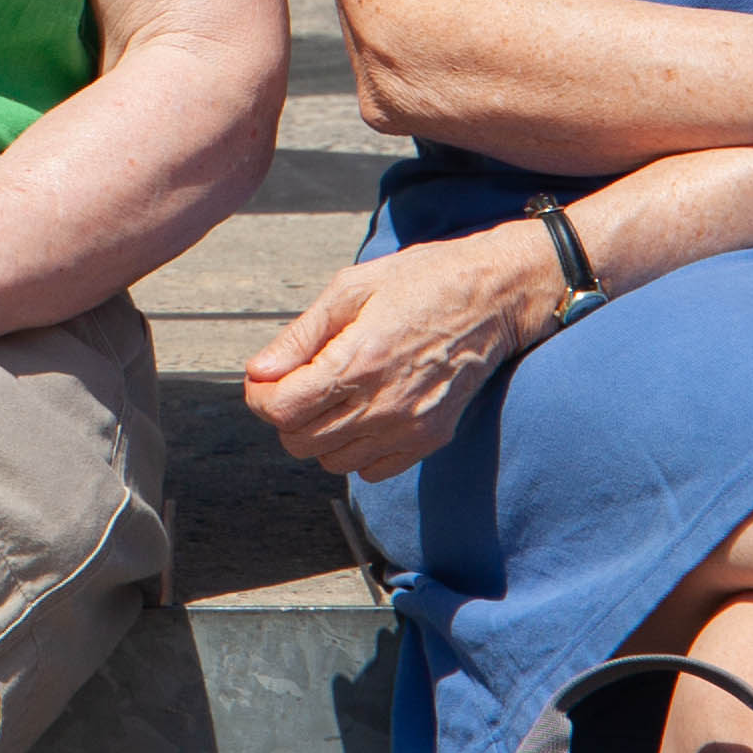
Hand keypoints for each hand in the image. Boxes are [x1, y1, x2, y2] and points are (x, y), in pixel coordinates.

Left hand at [244, 226, 557, 480]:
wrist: (493, 297)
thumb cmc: (421, 282)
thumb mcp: (350, 288)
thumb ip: (300, 336)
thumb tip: (259, 371)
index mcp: (357, 362)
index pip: (282, 410)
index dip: (260, 396)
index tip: (266, 378)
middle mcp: (383, 405)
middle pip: (299, 441)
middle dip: (286, 414)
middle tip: (298, 382)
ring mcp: (409, 428)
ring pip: (331, 461)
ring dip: (319, 434)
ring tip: (334, 394)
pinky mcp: (430, 440)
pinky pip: (370, 470)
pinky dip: (355, 449)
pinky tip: (364, 412)